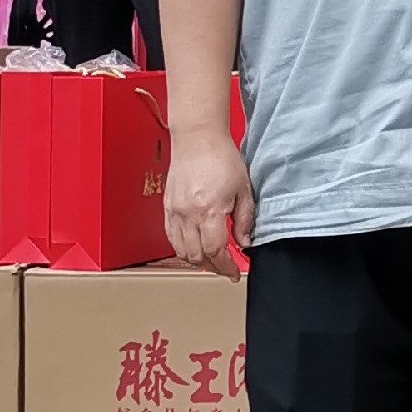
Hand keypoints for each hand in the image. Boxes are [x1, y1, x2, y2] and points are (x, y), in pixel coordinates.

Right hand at [165, 134, 254, 281]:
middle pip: (196, 256)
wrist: (198, 138)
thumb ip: (244, 219)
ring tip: (210, 261)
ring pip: (180, 250)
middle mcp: (188, 214)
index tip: (234, 273)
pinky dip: (181, 248)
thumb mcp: (243, 189)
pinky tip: (193, 247)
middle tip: (224, 268)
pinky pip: (170, 237)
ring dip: (196, 260)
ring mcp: (174, 211)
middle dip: (212, 267)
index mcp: (209, 210)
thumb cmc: (221, 157)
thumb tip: (244, 242)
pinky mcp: (167, 207)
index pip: (216, 251)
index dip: (226, 267)